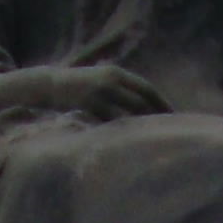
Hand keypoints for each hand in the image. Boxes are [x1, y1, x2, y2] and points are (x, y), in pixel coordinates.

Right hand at [0, 62, 168, 140]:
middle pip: (143, 103)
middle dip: (159, 120)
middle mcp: (111, 82)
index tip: (176, 119)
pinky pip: (111, 125)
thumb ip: (120, 92)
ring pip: (130, 115)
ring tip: (157, 146)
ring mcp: (99, 95)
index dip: (163, 105)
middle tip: (174, 136)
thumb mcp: (100, 83)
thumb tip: (145, 111)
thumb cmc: (77, 89)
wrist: (46, 87)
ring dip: (144, 130)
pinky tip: (132, 148)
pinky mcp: (88, 109)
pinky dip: (123, 136)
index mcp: (117, 74)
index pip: (147, 90)